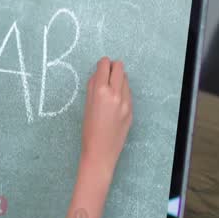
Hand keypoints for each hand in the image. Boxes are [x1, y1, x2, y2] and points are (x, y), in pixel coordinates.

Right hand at [62, 58, 132, 217]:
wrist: (100, 153)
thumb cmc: (88, 131)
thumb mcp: (86, 106)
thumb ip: (93, 88)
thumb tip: (98, 74)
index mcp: (101, 91)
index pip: (105, 66)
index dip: (102, 64)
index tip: (100, 66)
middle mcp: (116, 94)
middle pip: (119, 68)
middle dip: (112, 68)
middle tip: (106, 74)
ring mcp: (126, 102)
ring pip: (126, 80)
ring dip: (118, 80)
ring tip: (109, 90)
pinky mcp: (131, 110)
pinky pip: (128, 94)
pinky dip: (122, 93)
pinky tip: (114, 102)